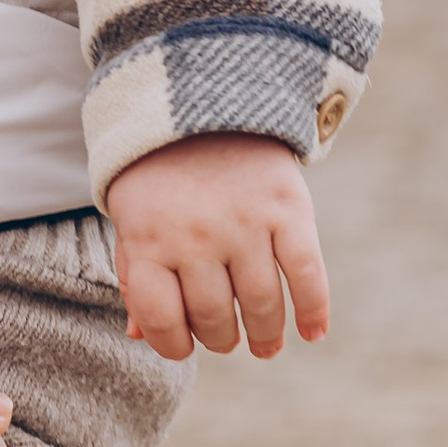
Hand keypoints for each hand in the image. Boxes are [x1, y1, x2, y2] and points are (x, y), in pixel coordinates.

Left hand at [107, 132, 328, 360]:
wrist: (202, 100)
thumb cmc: (159, 175)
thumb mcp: (132, 217)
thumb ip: (136, 275)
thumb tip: (139, 335)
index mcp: (148, 239)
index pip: (160, 318)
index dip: (172, 345)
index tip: (184, 346)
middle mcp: (195, 236)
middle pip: (215, 317)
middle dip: (222, 339)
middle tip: (228, 339)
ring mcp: (244, 223)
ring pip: (262, 305)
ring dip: (266, 335)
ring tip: (265, 344)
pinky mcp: (288, 208)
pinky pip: (307, 274)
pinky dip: (314, 310)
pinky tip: (313, 332)